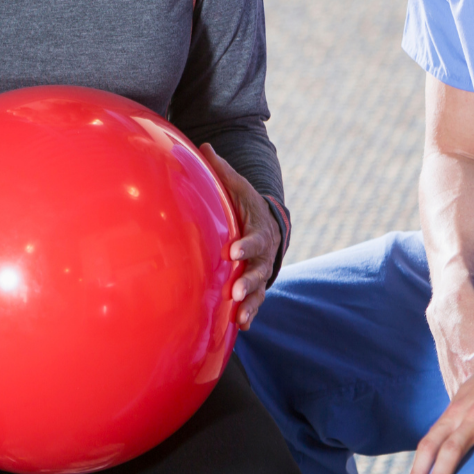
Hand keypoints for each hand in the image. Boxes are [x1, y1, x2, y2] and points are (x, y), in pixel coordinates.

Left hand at [199, 145, 277, 329]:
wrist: (270, 226)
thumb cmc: (247, 206)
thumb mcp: (238, 187)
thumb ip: (222, 172)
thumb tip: (204, 146)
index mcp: (259, 232)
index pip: (255, 240)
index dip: (247, 246)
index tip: (234, 252)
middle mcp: (263, 256)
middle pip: (259, 270)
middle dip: (249, 281)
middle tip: (236, 290)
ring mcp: (260, 273)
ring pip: (259, 291)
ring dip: (250, 304)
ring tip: (240, 315)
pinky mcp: (255, 288)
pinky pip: (255, 304)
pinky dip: (249, 316)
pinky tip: (240, 328)